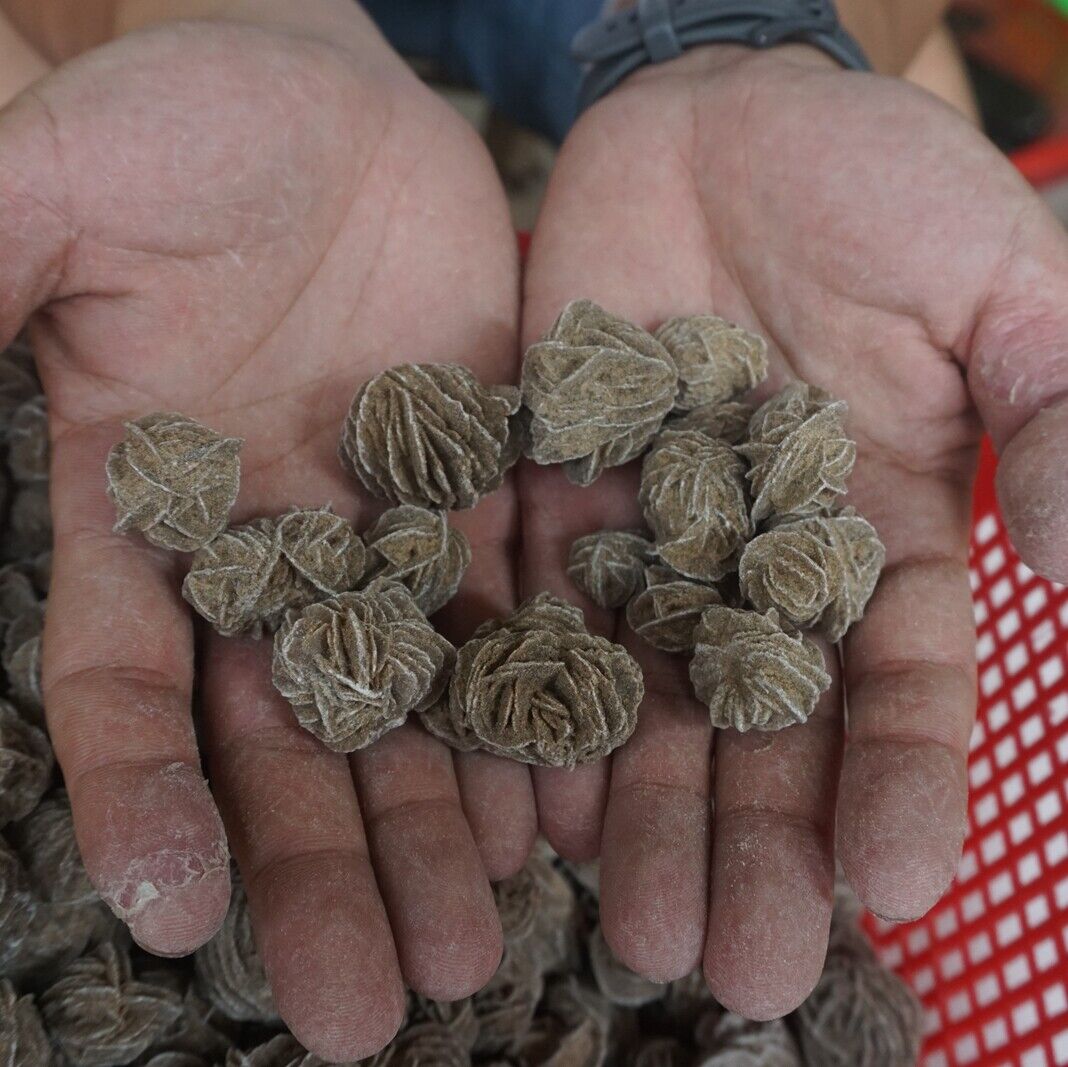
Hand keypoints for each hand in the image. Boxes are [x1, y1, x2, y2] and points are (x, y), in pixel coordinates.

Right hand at [0, 9, 536, 1057]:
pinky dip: (529, 713)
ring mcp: (382, 523)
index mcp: (143, 504)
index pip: (125, 683)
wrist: (327, 100)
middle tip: (371, 1008)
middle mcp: (265, 545)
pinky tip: (551, 815)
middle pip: (288, 736)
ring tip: (472, 951)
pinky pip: (508, 620)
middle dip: (323, 865)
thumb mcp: (59, 191)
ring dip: (436, 826)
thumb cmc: (182, 123)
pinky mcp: (484, 487)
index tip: (170, 909)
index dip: (142, 793)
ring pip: (409, 704)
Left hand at [521, 44, 1067, 1016]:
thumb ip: (1062, 419)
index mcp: (878, 534)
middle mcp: (756, 561)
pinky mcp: (547, 492)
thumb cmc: (876, 185)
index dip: (904, 785)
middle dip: (751, 844)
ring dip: (638, 807)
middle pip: (758, 728)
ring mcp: (645, 535)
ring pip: (643, 694)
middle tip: (731, 967)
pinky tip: (530, 792)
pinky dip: (533, 697)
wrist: (721, 118)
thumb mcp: (1002, 289)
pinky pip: (537, 611)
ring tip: (626, 919)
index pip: (896, 690)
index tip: (897, 885)